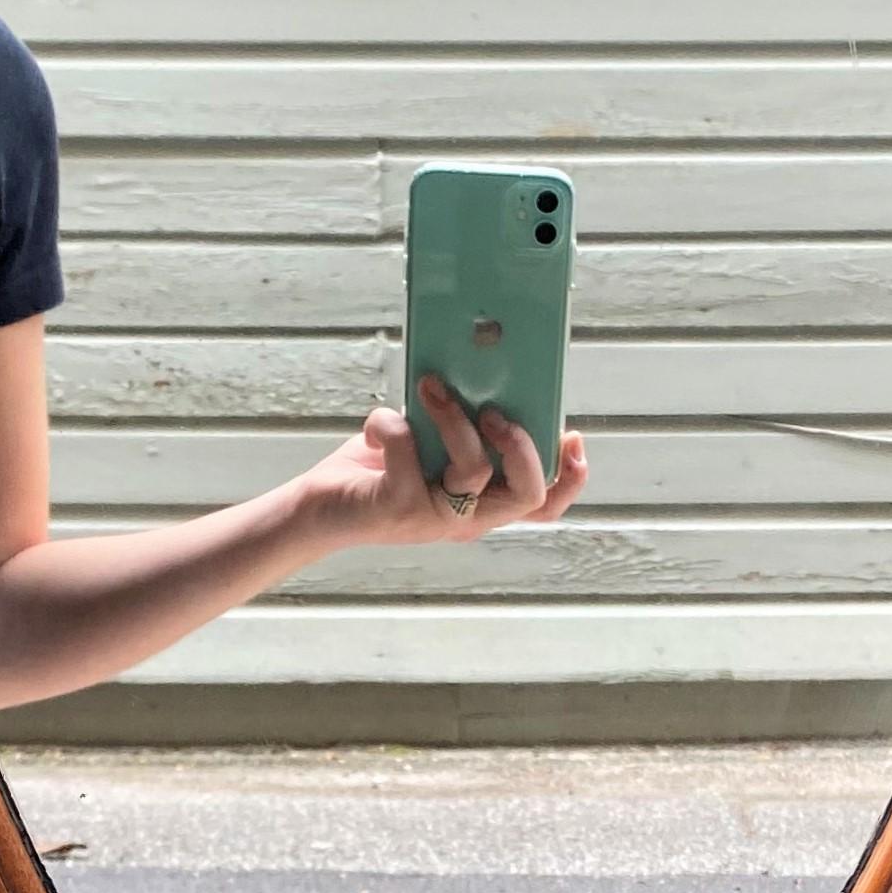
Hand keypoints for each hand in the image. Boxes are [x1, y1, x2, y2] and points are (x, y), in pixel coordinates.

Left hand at [292, 378, 588, 551]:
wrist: (318, 512)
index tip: (573, 436)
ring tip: (431, 388)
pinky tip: (378, 422)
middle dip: (521, 444)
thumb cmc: (376, 472)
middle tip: (494, 412)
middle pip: (528, 494)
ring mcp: (433, 519)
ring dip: (455, 418)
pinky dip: (389, 424)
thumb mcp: (429, 450)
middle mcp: (465, 520)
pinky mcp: (396, 508)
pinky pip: (407, 450)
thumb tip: (480, 372)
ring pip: (474, 471)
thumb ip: (458, 429)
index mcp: (482, 507)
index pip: (543, 507)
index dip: (569, 478)